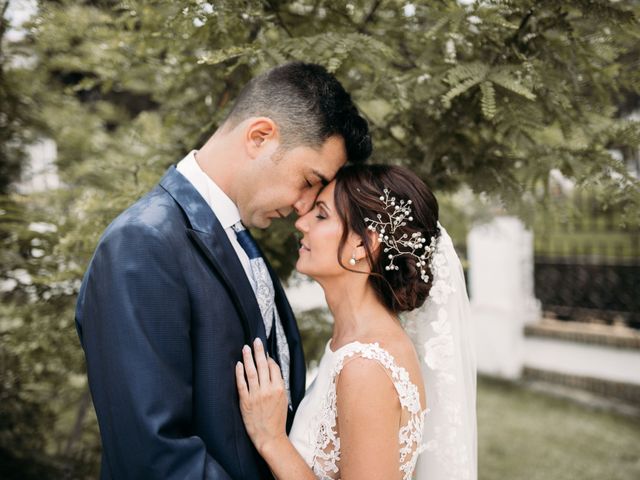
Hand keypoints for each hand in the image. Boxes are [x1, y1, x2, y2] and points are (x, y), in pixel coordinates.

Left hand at [235, 338, 287, 454]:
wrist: (269, 437)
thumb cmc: (277, 419)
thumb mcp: (284, 400)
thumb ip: (278, 384)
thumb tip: (272, 369)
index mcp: (280, 389)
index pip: (274, 368)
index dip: (269, 359)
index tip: (265, 354)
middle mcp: (268, 390)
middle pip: (263, 365)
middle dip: (259, 351)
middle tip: (256, 340)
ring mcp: (256, 395)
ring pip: (251, 372)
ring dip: (248, 358)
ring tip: (246, 348)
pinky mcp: (245, 401)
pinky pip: (241, 384)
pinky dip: (239, 373)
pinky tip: (238, 364)